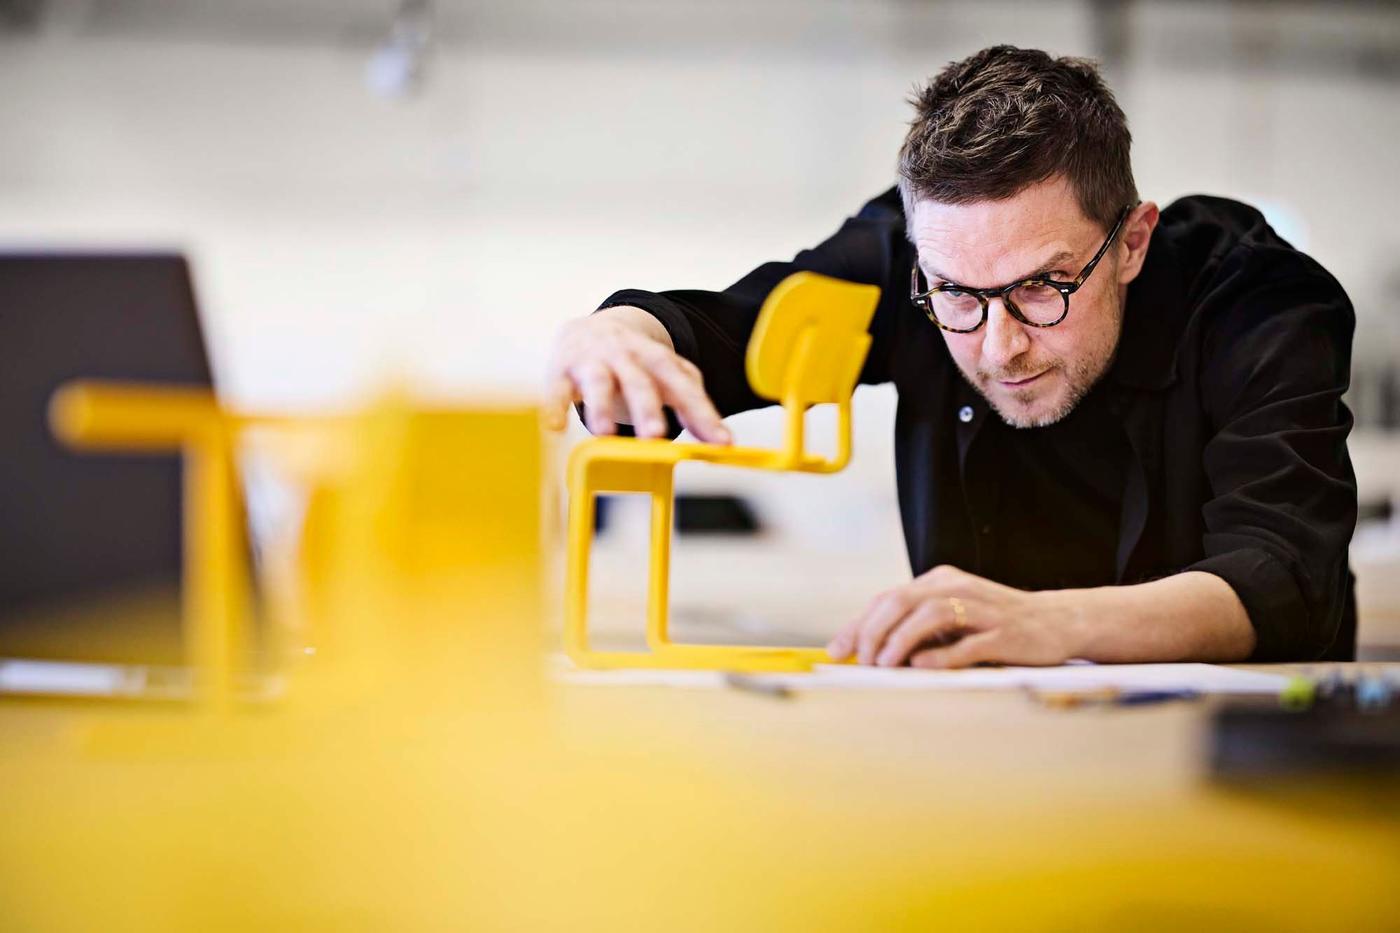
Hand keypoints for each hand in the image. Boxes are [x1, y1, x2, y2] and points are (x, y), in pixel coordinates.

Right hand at [543, 306, 730, 443]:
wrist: (588, 329)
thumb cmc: (635, 363)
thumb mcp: (667, 376)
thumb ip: (693, 405)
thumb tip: (721, 442)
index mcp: (657, 360)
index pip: (683, 387)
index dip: (703, 414)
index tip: (721, 443)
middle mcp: (626, 357)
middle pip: (640, 382)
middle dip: (647, 408)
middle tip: (655, 436)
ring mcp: (593, 362)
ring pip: (599, 382)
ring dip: (601, 406)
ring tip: (604, 433)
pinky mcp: (562, 371)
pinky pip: (557, 389)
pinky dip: (554, 407)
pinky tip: (555, 428)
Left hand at [825, 565, 1082, 668]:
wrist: (1055, 621)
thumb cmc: (994, 623)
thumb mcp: (951, 616)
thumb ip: (915, 626)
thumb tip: (868, 648)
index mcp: (939, 581)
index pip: (887, 598)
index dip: (858, 625)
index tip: (837, 651)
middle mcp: (957, 588)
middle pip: (901, 601)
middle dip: (873, 632)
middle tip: (861, 661)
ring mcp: (981, 610)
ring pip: (929, 616)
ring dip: (900, 640)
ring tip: (883, 664)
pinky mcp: (1004, 634)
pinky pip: (967, 643)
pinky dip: (941, 655)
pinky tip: (921, 666)